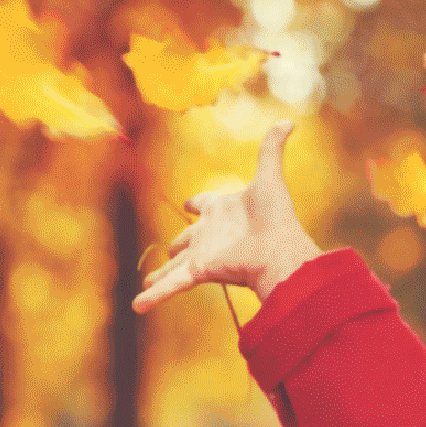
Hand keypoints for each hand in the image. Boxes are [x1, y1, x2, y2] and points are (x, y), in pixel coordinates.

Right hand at [132, 121, 321, 312]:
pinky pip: (171, 286)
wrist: (279, 251)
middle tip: (171, 251)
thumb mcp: (270, 177)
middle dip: (178, 246)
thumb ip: (272, 148)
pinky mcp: (199, 272)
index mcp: (224, 210)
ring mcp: (203, 255)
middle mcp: (212, 234)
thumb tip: (288, 120)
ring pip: (174, 266)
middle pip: (188, 240)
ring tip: (147, 281)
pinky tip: (137, 306)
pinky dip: (153, 296)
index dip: (199, 203)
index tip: (191, 203)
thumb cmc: (276, 217)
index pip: (207, 204)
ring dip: (159, 274)